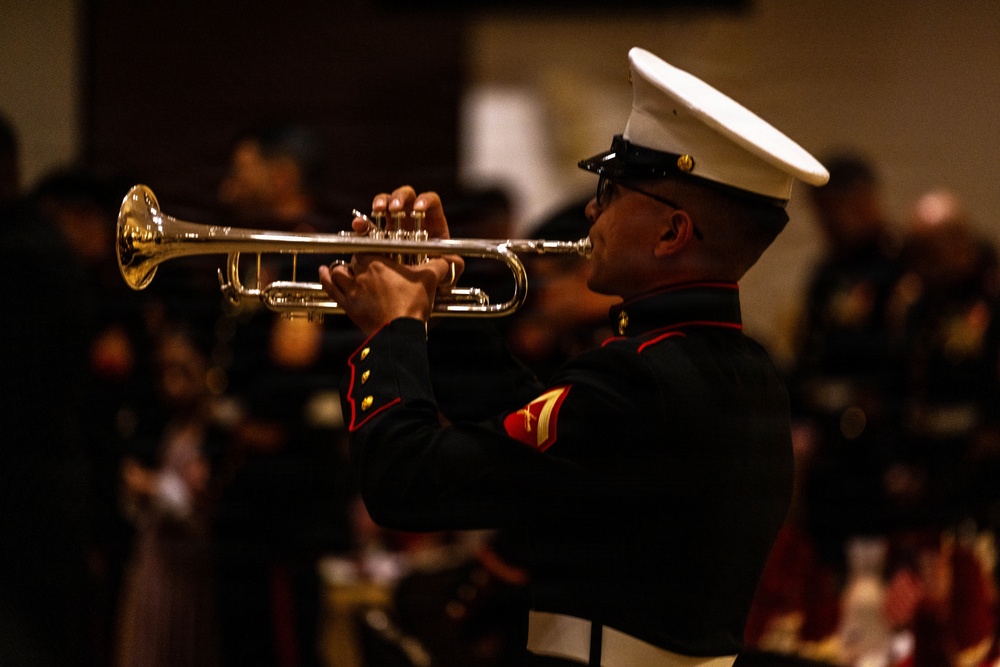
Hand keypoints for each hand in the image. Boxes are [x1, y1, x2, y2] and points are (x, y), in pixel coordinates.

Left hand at [320, 186, 463, 333]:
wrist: (400, 332)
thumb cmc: (413, 304)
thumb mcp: (430, 279)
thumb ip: (440, 265)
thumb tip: (452, 259)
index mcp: (379, 260)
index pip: (369, 244)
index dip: (372, 244)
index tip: (375, 247)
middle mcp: (362, 271)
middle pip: (355, 257)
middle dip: (360, 259)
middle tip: (369, 264)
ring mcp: (352, 289)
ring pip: (339, 270)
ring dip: (341, 268)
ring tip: (344, 267)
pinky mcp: (348, 305)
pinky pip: (331, 287)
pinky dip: (326, 278)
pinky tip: (324, 271)